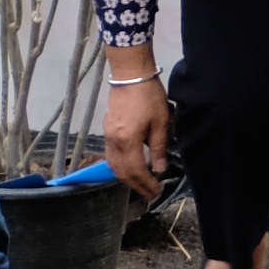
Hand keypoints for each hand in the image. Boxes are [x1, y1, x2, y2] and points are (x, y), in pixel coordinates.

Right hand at [102, 51, 168, 193]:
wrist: (130, 75)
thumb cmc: (149, 96)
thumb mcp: (161, 122)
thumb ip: (159, 148)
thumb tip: (159, 169)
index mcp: (127, 141)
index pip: (135, 171)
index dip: (146, 184)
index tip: (156, 192)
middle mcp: (113, 141)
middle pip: (121, 172)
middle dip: (136, 185)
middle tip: (150, 193)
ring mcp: (107, 136)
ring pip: (113, 165)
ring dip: (127, 177)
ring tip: (141, 183)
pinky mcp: (107, 130)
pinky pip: (111, 155)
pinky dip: (120, 166)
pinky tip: (130, 167)